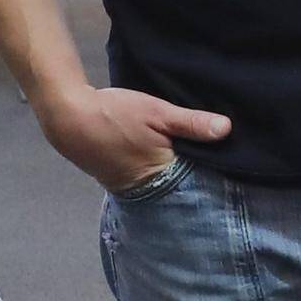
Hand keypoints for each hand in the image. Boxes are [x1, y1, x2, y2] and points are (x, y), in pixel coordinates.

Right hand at [42, 85, 228, 193]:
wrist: (67, 117)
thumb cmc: (114, 115)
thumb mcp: (157, 112)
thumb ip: (191, 123)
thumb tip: (227, 130)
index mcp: (162, 176)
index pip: (198, 180)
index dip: (213, 169)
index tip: (232, 159)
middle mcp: (147, 189)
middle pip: (180, 183)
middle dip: (195, 170)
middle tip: (218, 154)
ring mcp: (130, 185)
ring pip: (162, 179)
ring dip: (175, 167)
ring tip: (196, 152)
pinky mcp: (118, 177)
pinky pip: (146, 174)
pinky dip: (156, 165)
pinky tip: (164, 152)